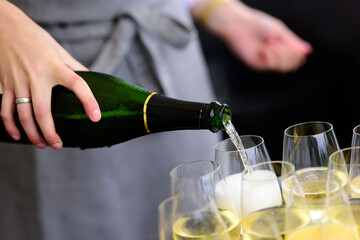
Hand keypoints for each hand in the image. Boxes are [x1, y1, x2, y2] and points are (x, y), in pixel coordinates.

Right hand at [0, 1, 100, 148]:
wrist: (6, 27)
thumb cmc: (37, 39)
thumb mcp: (60, 51)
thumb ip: (75, 67)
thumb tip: (91, 78)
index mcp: (55, 67)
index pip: (77, 84)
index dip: (88, 101)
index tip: (96, 117)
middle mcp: (37, 76)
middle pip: (42, 111)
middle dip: (49, 132)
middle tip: (58, 145)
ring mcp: (18, 81)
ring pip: (22, 114)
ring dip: (32, 133)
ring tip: (42, 145)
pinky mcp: (5, 84)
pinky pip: (4, 109)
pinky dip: (9, 125)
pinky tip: (17, 135)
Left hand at [191, 0, 311, 71]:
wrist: (239, 25)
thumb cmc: (257, 24)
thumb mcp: (279, 31)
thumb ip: (293, 42)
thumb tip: (308, 50)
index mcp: (280, 48)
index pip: (296, 59)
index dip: (298, 54)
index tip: (293, 44)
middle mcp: (273, 57)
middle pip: (292, 65)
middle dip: (290, 53)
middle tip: (280, 43)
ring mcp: (265, 62)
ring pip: (283, 67)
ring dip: (280, 54)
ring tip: (270, 44)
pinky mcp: (256, 64)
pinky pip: (271, 65)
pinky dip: (271, 56)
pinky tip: (264, 48)